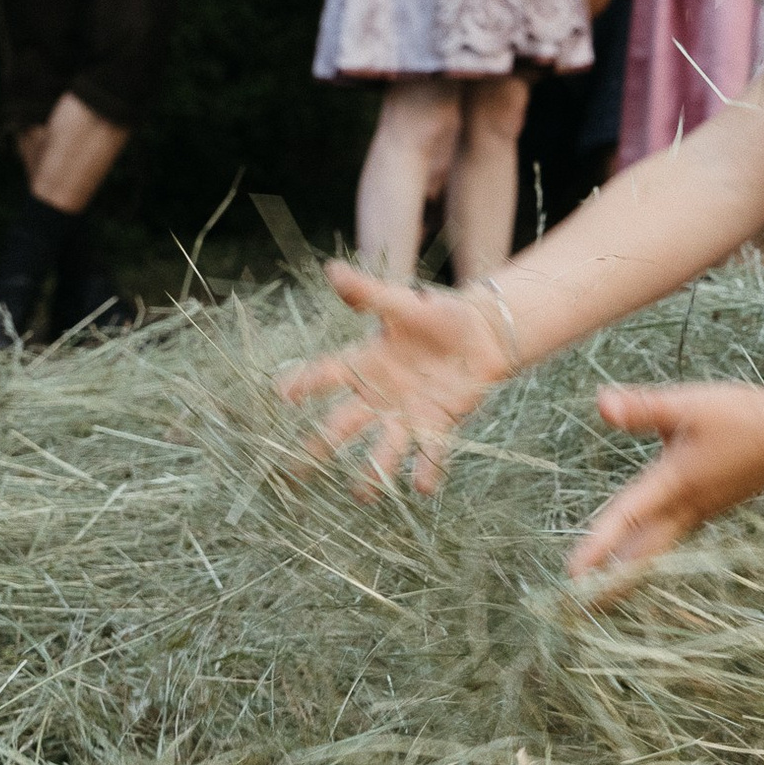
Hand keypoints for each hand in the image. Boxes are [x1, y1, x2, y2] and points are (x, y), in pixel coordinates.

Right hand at [277, 261, 517, 496]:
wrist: (484, 332)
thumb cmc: (439, 315)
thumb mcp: (403, 302)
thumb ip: (369, 293)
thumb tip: (332, 269)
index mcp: (364, 364)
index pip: (325, 375)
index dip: (302, 384)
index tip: (279, 395)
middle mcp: (379, 395)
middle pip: (342, 425)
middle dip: (319, 447)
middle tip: (294, 472)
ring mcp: (407, 414)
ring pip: (383, 448)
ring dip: (372, 471)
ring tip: (361, 495)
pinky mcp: (439, 424)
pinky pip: (429, 452)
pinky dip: (427, 470)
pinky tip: (423, 489)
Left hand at [569, 381, 763, 577]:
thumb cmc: (742, 415)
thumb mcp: (689, 405)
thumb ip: (643, 407)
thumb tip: (601, 402)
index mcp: (674, 483)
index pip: (627, 517)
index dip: (598, 545)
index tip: (572, 575)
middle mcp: (687, 506)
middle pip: (643, 553)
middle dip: (613, 582)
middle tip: (583, 607)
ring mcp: (702, 510)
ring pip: (659, 548)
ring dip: (631, 569)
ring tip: (605, 591)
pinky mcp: (714, 504)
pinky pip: (674, 537)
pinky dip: (653, 551)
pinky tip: (647, 549)